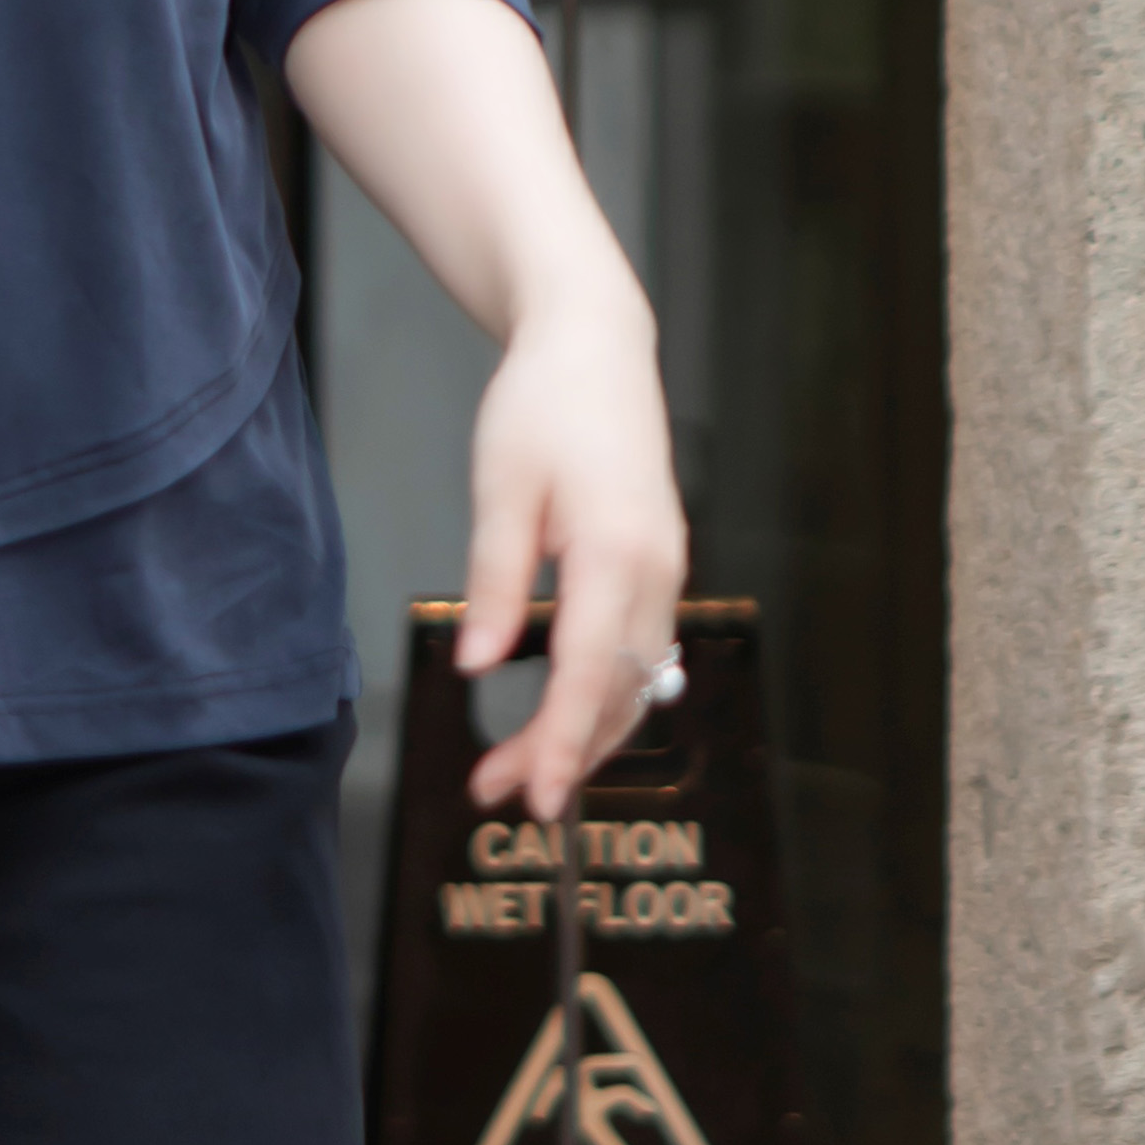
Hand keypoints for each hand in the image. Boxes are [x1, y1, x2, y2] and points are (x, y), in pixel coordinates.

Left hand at [455, 293, 686, 820]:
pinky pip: (642, 649)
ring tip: (517, 767)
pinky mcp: (661, 564)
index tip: (532, 797)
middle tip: (496, 793)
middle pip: (622, 691)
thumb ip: (494, 582)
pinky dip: (606, 693)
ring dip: (587, 730)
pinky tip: (562, 713)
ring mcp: (668, 568)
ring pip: (639, 679)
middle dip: (565, 752)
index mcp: (617, 551)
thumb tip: (476, 665)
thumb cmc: (543, 405)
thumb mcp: (502, 490)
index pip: (591, 672)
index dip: (560, 742)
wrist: (596, 347)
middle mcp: (659, 570)